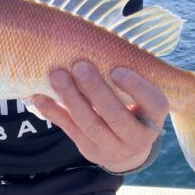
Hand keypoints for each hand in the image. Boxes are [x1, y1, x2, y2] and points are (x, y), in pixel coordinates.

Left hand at [33, 62, 168, 173]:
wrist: (126, 152)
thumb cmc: (132, 109)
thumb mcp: (141, 99)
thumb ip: (128, 79)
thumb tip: (98, 43)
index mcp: (154, 118)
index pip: (153, 103)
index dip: (136, 87)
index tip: (117, 70)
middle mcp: (138, 138)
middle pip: (116, 116)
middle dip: (96, 90)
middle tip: (80, 65)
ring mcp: (113, 148)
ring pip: (91, 125)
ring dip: (72, 99)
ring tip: (57, 75)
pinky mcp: (91, 151)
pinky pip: (71, 131)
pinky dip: (54, 113)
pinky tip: (40, 97)